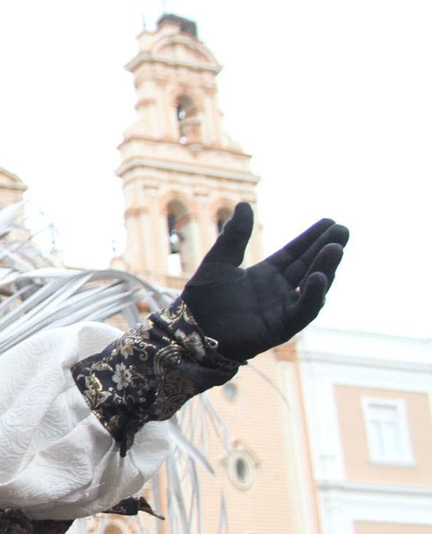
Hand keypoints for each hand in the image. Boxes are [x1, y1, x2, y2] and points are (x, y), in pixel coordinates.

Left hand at [182, 203, 347, 361]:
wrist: (190, 330)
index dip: (312, 238)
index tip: (329, 221)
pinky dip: (312, 295)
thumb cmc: (202, 300)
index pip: (295, 253)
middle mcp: (278, 291)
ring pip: (312, 286)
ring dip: (325, 267)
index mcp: (265, 275)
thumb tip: (244, 204)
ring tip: (335, 247)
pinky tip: (318, 276)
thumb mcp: (219, 261)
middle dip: (326, 248)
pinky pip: (303, 311)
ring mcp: (282, 309)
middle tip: (343, 230)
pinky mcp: (281, 327)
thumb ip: (234, 236)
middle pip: (308, 266)